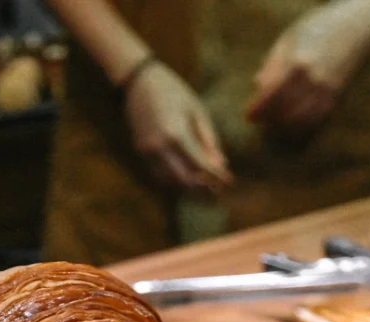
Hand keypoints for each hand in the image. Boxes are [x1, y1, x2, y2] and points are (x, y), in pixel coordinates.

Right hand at [124, 61, 231, 192]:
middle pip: (184, 179)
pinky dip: (173, 179)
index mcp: (177, 134)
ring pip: (170, 180)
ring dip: (188, 186)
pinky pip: (158, 173)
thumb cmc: (175, 92)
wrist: (139, 82)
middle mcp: (160, 147)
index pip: (200, 165)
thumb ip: (209, 140)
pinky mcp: (141, 151)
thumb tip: (221, 164)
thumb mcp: (197, 111)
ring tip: (204, 187)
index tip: (229, 182)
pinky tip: (186, 176)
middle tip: (218, 192)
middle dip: (202, 189)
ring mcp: (147, 151)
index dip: (216, 177)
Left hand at [247, 0, 369, 128]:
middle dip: (268, 118)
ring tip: (271, 121)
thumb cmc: (319, 26)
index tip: (248, 115)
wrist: (357, 25)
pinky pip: (316, 117)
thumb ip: (272, 63)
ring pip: (299, 118)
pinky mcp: (336, 94)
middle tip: (257, 120)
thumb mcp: (289, 38)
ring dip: (282, 124)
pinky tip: (291, 122)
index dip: (257, 109)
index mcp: (297, 63)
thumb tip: (257, 86)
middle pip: (283, 110)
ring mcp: (326, 89)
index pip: (271, 96)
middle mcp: (313, 79)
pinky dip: (301, 123)